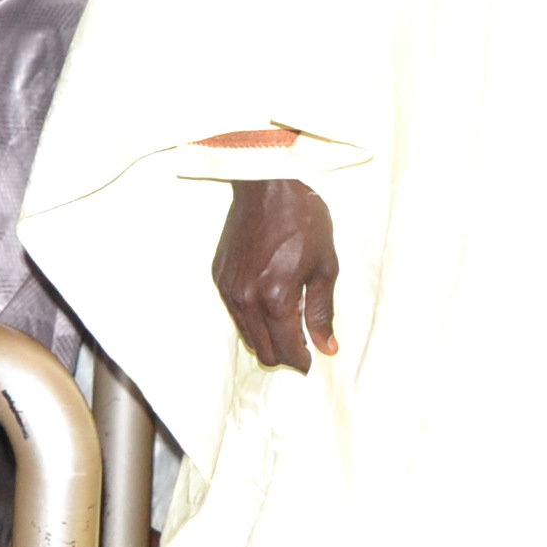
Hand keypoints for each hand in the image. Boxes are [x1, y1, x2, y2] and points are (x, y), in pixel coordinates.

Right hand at [212, 178, 338, 372]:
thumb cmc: (303, 220)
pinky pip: (235, 313)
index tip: (312, 358)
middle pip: (262, 351)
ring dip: (266, 338)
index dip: (302, 360)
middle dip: (284, 354)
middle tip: (301, 343)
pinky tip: (269, 300)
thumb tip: (327, 347)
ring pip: (246, 335)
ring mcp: (229, 289)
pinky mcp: (219, 277)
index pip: (286, 350)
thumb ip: (322, 312)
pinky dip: (252, 317)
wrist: (267, 186)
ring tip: (287, 321)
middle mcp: (246, 299)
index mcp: (276, 298)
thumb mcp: (325, 267)